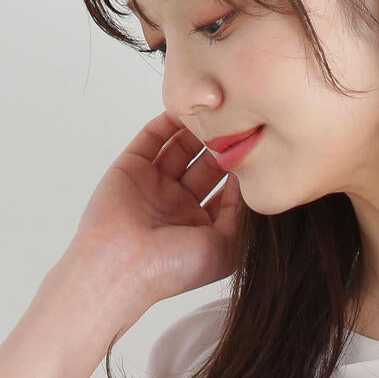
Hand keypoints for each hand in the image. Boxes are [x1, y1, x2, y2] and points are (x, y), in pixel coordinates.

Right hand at [64, 111, 243, 310]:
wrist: (124, 265)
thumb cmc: (173, 268)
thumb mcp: (226, 249)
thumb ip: (240, 215)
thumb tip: (244, 181)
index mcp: (199, 226)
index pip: (225, 190)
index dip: (239, 171)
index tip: (254, 153)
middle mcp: (177, 204)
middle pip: (204, 165)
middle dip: (220, 147)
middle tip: (236, 127)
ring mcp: (153, 185)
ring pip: (180, 148)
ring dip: (196, 131)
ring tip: (214, 114)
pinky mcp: (131, 168)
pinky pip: (152, 138)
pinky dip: (167, 122)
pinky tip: (185, 110)